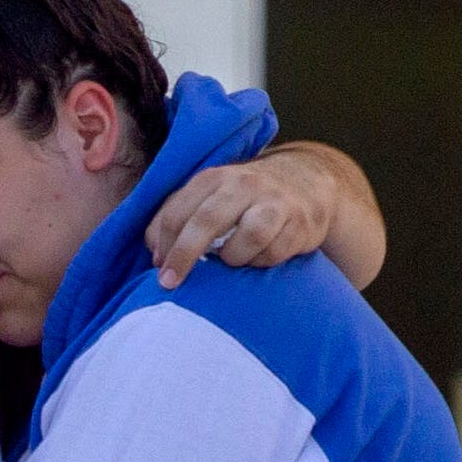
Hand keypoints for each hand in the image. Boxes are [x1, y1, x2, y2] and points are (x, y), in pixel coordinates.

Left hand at [145, 149, 336, 286]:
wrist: (305, 181)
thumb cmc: (244, 198)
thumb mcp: (210, 197)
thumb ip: (178, 217)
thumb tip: (155, 255)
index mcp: (213, 178)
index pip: (178, 211)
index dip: (163, 243)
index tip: (159, 269)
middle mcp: (243, 184)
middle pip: (207, 221)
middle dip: (185, 254)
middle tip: (170, 283)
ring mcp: (274, 202)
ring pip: (248, 238)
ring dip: (234, 258)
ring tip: (232, 259)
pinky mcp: (299, 222)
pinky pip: (273, 253)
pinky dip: (261, 261)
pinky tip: (258, 256)